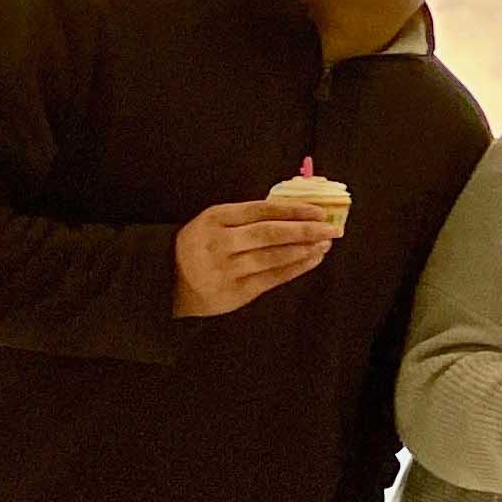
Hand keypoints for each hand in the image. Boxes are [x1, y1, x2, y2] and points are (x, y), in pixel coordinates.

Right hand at [172, 199, 335, 318]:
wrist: (170, 280)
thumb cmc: (203, 245)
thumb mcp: (216, 223)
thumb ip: (249, 217)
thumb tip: (298, 211)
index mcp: (216, 218)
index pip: (262, 210)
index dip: (294, 210)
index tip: (319, 211)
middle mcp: (220, 242)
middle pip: (271, 233)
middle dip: (306, 229)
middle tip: (332, 228)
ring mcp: (227, 269)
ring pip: (274, 256)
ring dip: (305, 249)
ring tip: (325, 243)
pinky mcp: (235, 291)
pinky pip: (273, 277)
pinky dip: (296, 267)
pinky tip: (312, 259)